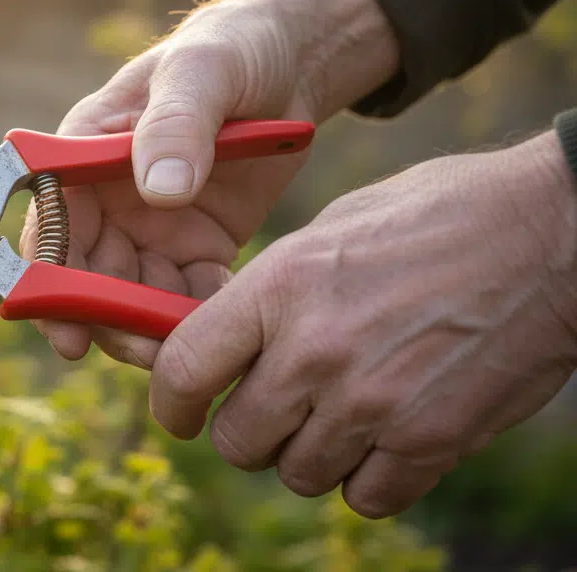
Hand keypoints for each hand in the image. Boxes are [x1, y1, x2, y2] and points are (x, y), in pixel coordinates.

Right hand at [20, 0, 398, 364]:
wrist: (292, 60)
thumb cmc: (230, 49)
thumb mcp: (202, 74)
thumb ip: (175, 128)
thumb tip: (157, 193)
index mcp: (83, 152)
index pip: (50, 224)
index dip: (48, 280)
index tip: (66, 329)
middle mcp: (106, 197)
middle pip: (86, 275)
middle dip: (106, 319)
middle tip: (143, 352)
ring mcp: (149, 226)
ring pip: (131, 296)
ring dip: (150, 328)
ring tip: (190, 349)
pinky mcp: (195, 246)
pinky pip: (186, 296)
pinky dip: (200, 317)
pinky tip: (229, 323)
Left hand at [150, 130, 576, 517]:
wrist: (553, 233)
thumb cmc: (441, 215)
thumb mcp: (334, 227)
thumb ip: (275, 290)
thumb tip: (233, 339)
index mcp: (281, 285)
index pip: (185, 368)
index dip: (172, 401)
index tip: (180, 413)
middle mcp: (315, 350)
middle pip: (236, 441)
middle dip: (245, 433)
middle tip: (270, 412)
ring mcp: (373, 402)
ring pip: (297, 474)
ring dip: (308, 455)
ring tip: (337, 417)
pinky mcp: (431, 441)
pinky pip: (365, 495)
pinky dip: (368, 479)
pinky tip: (384, 441)